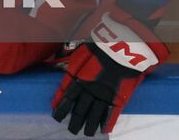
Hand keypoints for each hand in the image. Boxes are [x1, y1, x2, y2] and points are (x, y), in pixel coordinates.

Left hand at [52, 15, 166, 135]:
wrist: (122, 47)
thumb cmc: (100, 47)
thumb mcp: (82, 53)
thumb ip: (73, 65)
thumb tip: (63, 70)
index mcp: (79, 78)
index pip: (67, 97)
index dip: (62, 107)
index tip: (56, 115)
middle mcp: (90, 89)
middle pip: (79, 109)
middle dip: (74, 121)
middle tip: (71, 130)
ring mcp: (104, 95)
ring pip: (94, 115)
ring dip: (88, 126)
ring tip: (85, 133)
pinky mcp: (119, 98)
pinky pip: (111, 114)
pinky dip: (106, 123)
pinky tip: (102, 131)